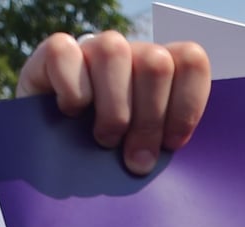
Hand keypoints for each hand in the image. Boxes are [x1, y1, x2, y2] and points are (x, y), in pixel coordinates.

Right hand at [17, 33, 211, 175]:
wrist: (56, 155)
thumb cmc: (110, 158)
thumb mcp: (144, 153)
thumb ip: (164, 146)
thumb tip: (161, 159)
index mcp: (162, 70)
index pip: (190, 61)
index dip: (185, 106)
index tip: (171, 144)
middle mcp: (130, 53)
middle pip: (155, 63)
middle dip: (149, 120)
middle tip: (136, 159)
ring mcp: (92, 49)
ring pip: (113, 51)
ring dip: (113, 108)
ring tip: (106, 140)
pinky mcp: (54, 53)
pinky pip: (65, 53)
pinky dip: (72, 91)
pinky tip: (71, 114)